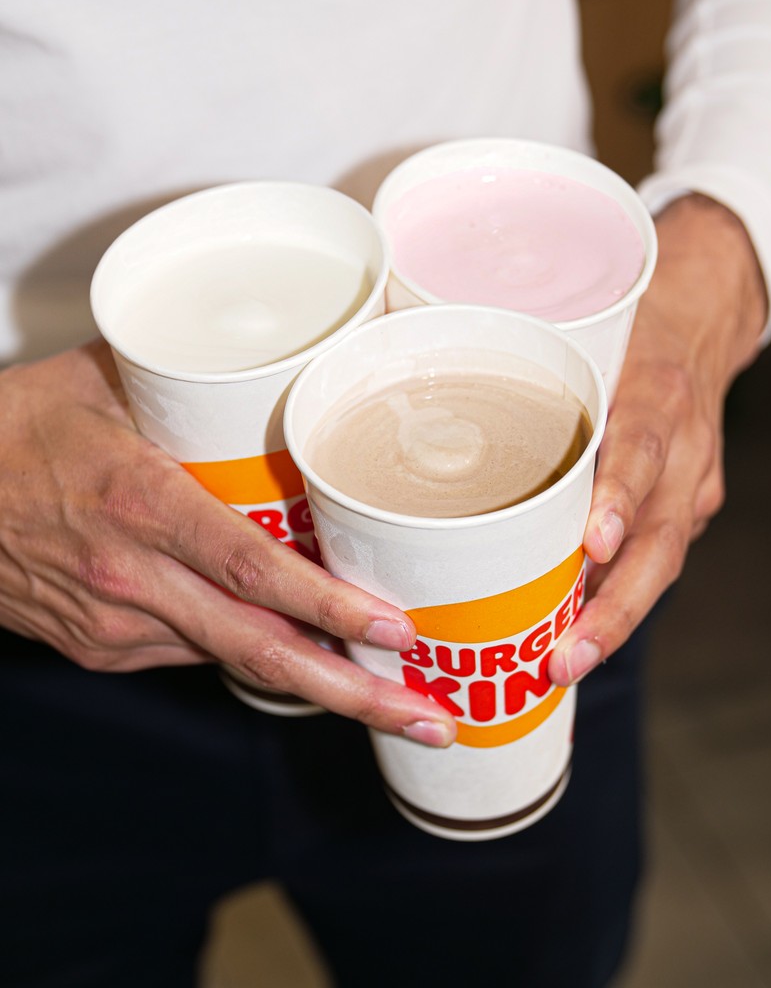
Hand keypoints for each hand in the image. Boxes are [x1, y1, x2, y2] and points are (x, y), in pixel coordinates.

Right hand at [0, 339, 455, 745]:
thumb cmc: (12, 431)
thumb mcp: (101, 381)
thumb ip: (191, 382)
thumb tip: (277, 355)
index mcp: (141, 505)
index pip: (254, 569)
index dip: (330, 608)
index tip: (397, 630)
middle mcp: (133, 578)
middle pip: (260, 649)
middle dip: (354, 692)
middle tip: (428, 716)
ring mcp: (117, 625)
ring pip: (235, 661)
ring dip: (316, 683)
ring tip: (389, 698)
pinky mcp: (105, 647)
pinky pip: (197, 651)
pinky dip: (253, 653)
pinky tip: (302, 654)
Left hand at [549, 194, 767, 684]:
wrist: (704, 318)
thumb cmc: (627, 324)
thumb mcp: (583, 325)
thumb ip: (524, 362)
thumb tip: (417, 402)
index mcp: (654, 390)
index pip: (641, 447)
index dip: (618, 500)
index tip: (589, 548)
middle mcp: (684, 446)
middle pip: (661, 539)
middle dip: (613, 606)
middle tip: (563, 656)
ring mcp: (694, 483)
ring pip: (663, 562)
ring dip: (615, 618)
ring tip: (565, 664)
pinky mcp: (691, 506)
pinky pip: (658, 558)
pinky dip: (618, 595)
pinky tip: (577, 631)